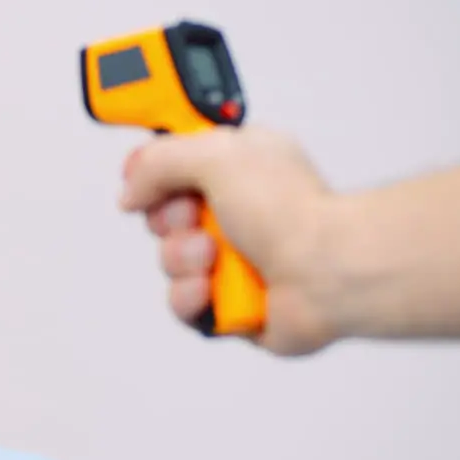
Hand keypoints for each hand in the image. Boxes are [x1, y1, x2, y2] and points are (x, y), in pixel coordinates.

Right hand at [118, 126, 340, 355]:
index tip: (142, 175)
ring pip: (170, 261)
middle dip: (168, 220)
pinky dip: (191, 296)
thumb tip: (131, 188)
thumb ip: (160, 160)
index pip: (178, 161)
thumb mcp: (216, 155)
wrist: (328, 275)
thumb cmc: (294, 213)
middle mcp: (237, 210)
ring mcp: (235, 258)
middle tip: (194, 217)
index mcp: (240, 166)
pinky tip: (213, 288)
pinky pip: (183, 302)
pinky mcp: (231, 304)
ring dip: (182, 259)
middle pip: (164, 214)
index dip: (154, 168)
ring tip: (213, 257)